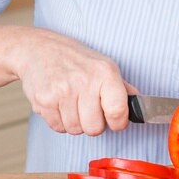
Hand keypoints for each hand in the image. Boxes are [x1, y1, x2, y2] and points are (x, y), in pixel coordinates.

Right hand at [11, 31, 131, 136]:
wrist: (36, 49)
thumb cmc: (72, 58)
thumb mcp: (102, 65)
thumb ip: (122, 88)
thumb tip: (142, 106)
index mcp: (104, 72)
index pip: (118, 112)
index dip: (118, 122)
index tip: (114, 118)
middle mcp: (84, 81)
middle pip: (95, 128)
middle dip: (92, 123)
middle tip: (86, 106)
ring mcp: (62, 91)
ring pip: (75, 130)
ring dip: (74, 122)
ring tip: (70, 102)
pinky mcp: (44, 100)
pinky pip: (58, 127)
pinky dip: (59, 120)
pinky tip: (58, 103)